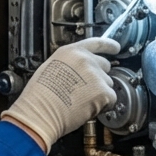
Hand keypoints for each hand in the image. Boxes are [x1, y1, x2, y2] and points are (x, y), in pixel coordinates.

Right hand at [1, 37, 119, 151]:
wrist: (40, 112)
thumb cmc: (40, 96)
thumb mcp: (50, 68)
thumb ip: (69, 64)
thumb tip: (77, 71)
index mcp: (71, 52)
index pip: (96, 43)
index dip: (109, 45)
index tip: (116, 47)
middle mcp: (85, 60)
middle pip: (105, 66)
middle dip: (99, 78)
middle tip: (86, 90)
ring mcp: (95, 75)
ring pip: (108, 84)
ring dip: (100, 93)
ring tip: (82, 101)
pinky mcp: (103, 91)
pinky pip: (111, 98)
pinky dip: (104, 106)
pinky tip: (88, 108)